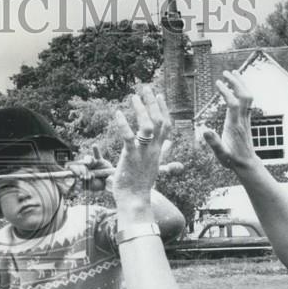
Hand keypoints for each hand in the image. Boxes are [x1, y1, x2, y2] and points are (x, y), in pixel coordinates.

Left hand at [66, 145, 114, 191]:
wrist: (109, 182)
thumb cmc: (98, 184)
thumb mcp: (92, 186)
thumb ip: (87, 182)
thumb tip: (83, 177)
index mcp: (82, 173)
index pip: (76, 170)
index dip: (75, 171)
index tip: (79, 175)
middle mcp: (86, 167)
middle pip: (81, 164)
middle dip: (82, 168)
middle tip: (86, 174)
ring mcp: (93, 163)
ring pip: (88, 159)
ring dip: (88, 160)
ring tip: (90, 162)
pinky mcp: (100, 160)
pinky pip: (97, 154)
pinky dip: (96, 150)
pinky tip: (94, 146)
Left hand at [111, 87, 171, 218]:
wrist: (135, 200)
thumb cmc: (141, 184)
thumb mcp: (155, 165)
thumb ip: (163, 152)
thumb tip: (170, 143)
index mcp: (159, 150)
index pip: (167, 125)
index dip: (164, 109)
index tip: (159, 95)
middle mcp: (154, 150)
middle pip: (159, 121)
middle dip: (153, 102)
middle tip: (145, 88)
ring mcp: (143, 153)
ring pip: (147, 126)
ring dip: (141, 109)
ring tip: (133, 96)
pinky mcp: (131, 157)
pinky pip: (129, 137)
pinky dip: (123, 124)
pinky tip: (117, 113)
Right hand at [202, 70, 260, 170]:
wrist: (247, 163)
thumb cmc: (232, 160)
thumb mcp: (221, 154)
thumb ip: (214, 143)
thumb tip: (204, 129)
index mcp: (234, 125)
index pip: (232, 103)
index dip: (226, 91)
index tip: (217, 82)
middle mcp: (242, 119)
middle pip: (243, 95)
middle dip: (236, 82)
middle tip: (226, 72)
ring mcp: (246, 119)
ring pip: (248, 96)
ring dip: (241, 83)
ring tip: (233, 73)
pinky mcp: (246, 120)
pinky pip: (247, 101)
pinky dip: (242, 90)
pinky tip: (237, 87)